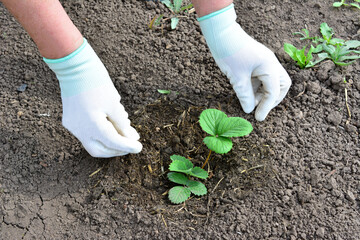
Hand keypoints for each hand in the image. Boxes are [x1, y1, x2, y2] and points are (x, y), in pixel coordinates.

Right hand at [45, 39, 141, 157]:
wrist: (74, 66)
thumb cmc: (96, 82)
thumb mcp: (114, 103)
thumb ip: (122, 124)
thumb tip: (131, 138)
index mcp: (91, 124)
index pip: (113, 142)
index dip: (127, 146)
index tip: (139, 147)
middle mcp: (79, 129)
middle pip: (99, 150)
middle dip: (116, 150)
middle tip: (131, 145)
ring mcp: (72, 126)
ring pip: (92, 143)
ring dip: (108, 143)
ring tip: (123, 134)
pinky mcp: (70, 121)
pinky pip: (86, 134)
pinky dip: (100, 134)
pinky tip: (111, 126)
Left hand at [198, 4, 290, 120]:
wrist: (221, 34)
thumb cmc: (229, 53)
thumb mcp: (237, 78)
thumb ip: (245, 96)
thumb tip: (249, 110)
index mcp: (270, 66)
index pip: (273, 92)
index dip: (266, 107)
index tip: (258, 118)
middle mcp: (271, 63)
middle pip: (282, 85)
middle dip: (273, 99)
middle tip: (261, 109)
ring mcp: (264, 61)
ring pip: (272, 82)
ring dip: (263, 93)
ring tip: (250, 101)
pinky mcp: (257, 61)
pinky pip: (262, 77)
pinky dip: (256, 87)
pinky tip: (246, 93)